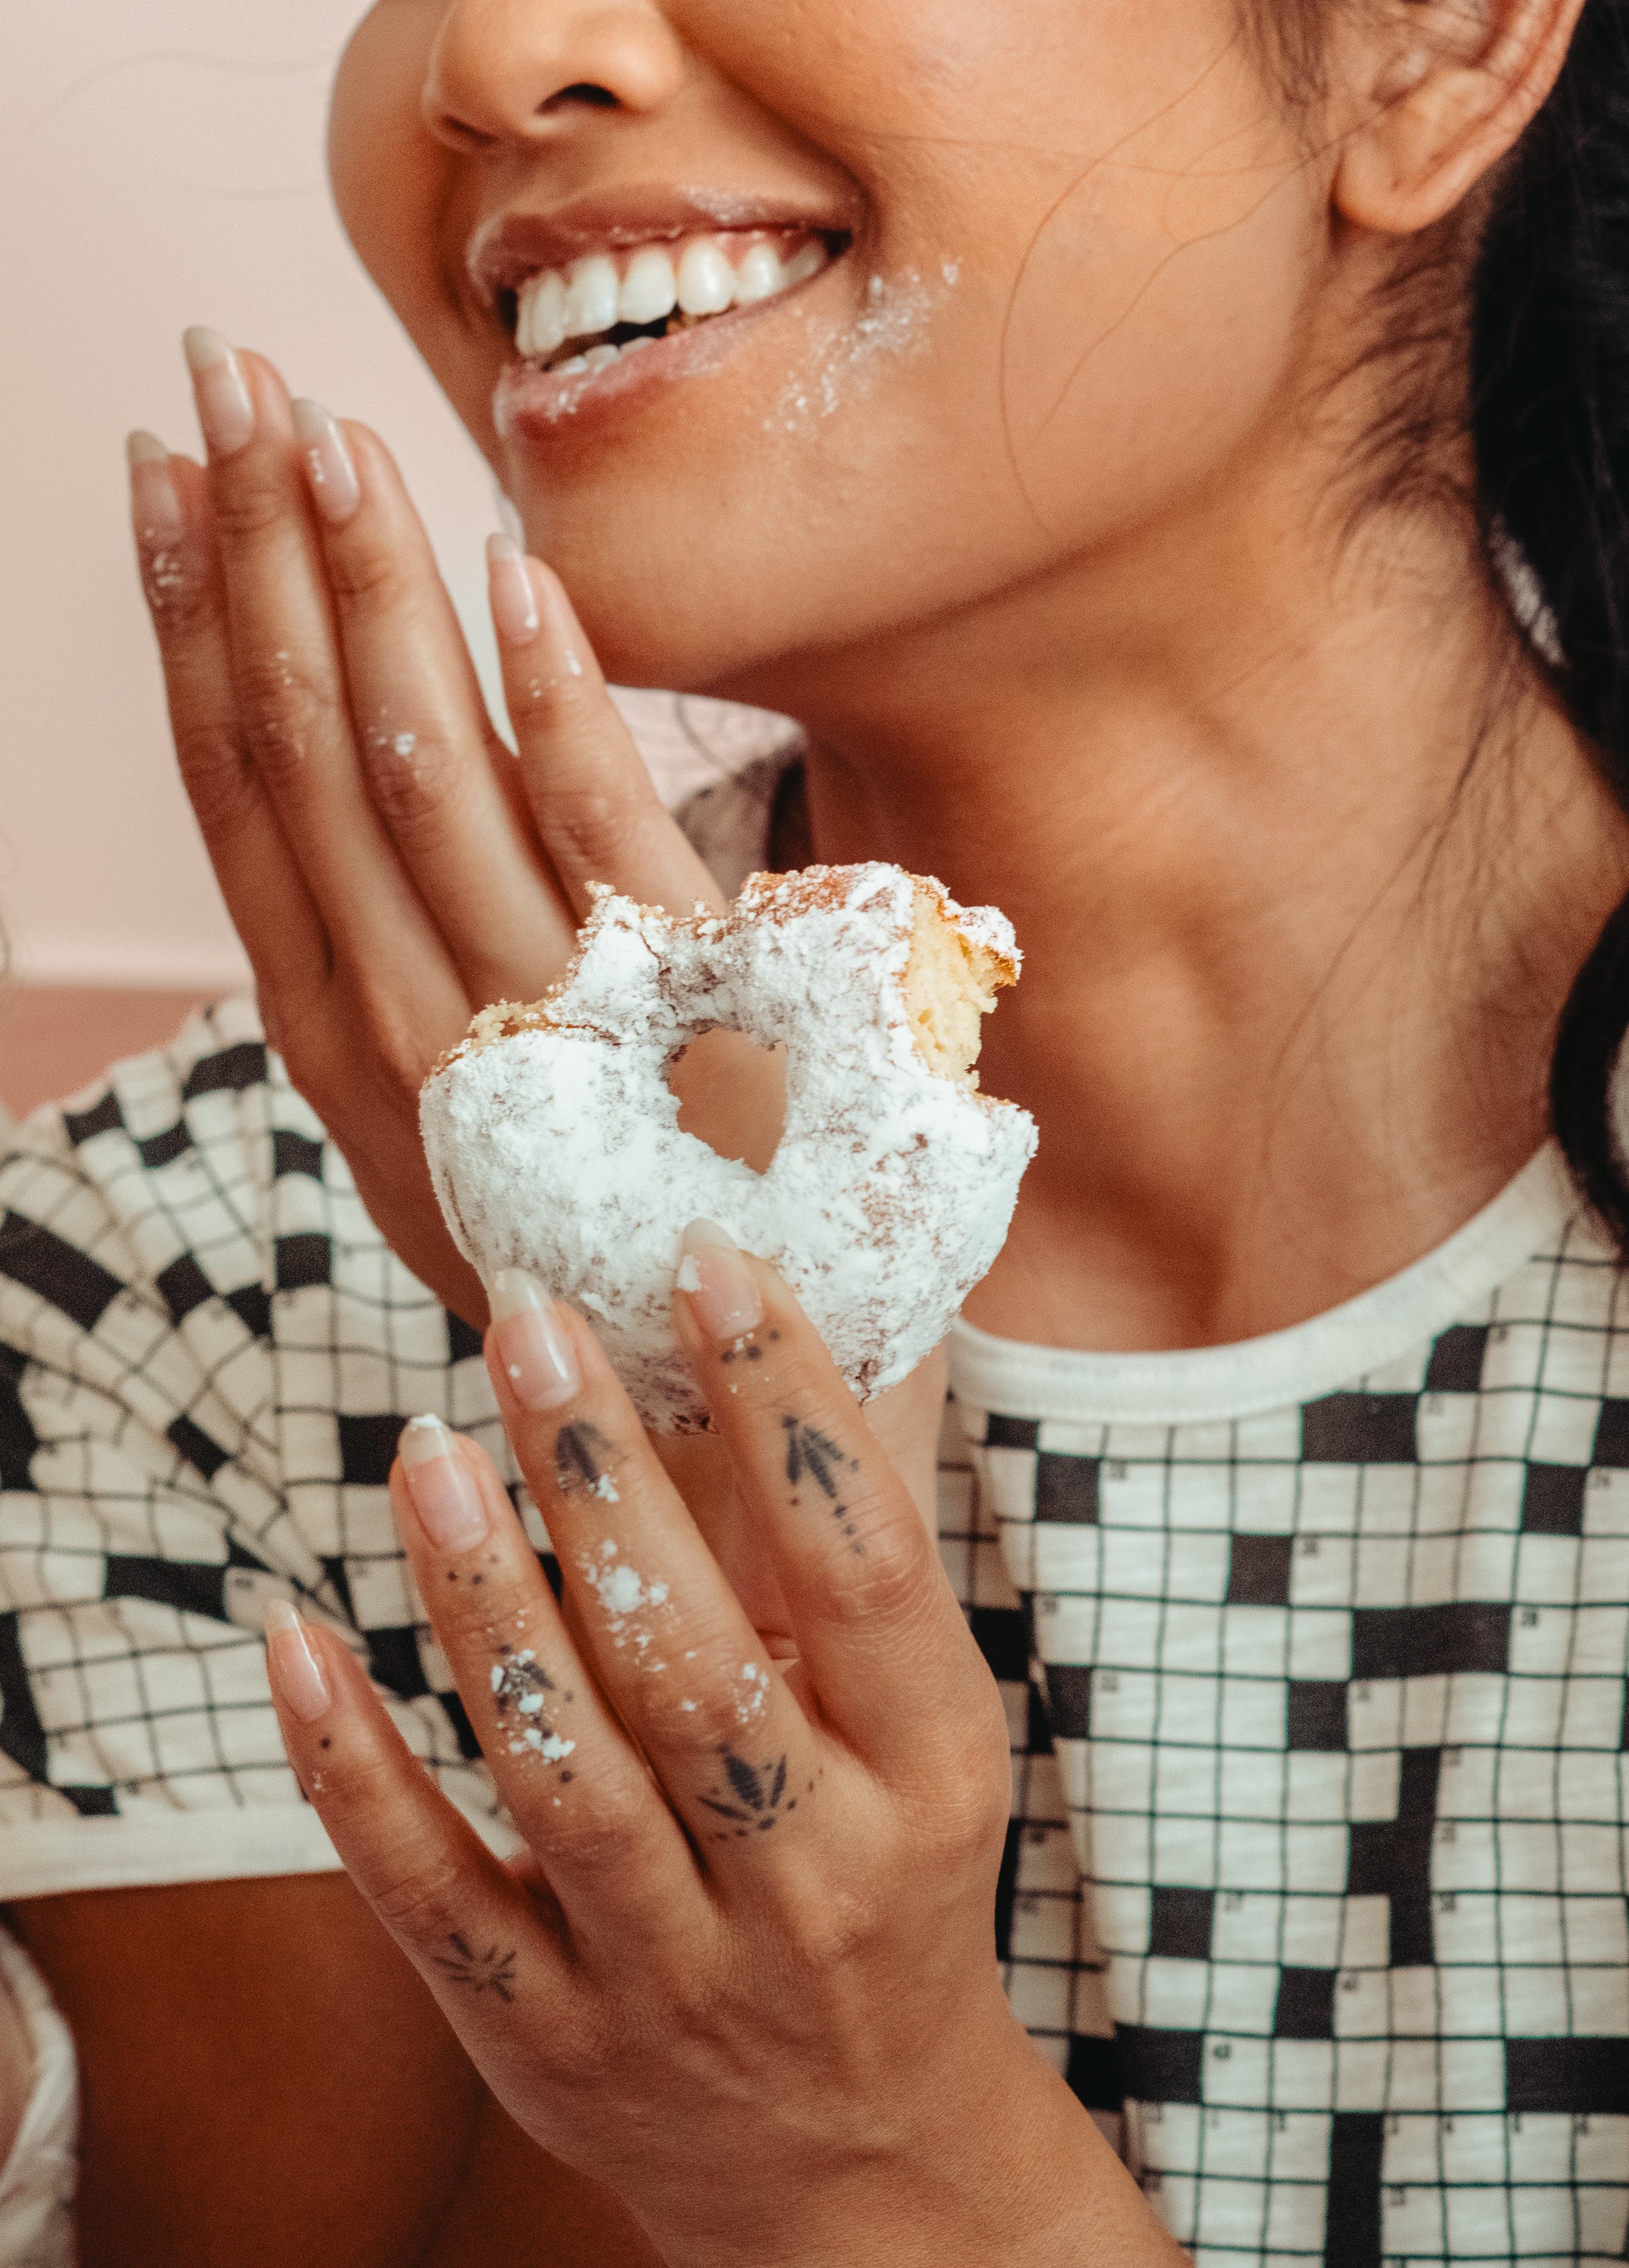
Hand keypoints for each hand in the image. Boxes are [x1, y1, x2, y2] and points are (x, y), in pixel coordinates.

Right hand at [127, 331, 780, 1325]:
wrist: (715, 1414)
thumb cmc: (585, 1238)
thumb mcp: (453, 1113)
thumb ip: (406, 963)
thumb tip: (373, 782)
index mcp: (343, 1042)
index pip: (242, 801)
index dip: (196, 628)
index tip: (165, 476)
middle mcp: (407, 1032)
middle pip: (302, 757)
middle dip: (257, 553)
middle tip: (215, 371)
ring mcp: (538, 1024)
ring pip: (418, 773)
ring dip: (367, 587)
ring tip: (323, 427)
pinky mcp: (676, 1019)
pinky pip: (598, 831)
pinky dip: (554, 694)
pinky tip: (513, 566)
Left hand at [263, 1234, 1024, 2267]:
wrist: (861, 2167)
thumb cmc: (889, 1894)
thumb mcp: (926, 1746)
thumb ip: (852, 1575)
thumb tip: (798, 1342)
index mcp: (932, 1779)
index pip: (868, 1564)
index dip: (791, 1401)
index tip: (707, 1263)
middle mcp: (815, 1881)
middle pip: (698, 1664)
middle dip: (606, 1481)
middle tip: (526, 1322)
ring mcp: (676, 1977)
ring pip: (563, 1772)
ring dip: (481, 1600)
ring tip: (426, 1445)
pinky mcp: (550, 2045)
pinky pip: (432, 1897)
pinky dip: (356, 1768)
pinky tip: (298, 1634)